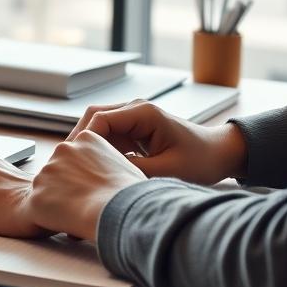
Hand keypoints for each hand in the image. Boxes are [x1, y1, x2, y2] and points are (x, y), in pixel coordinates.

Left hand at [28, 130, 145, 240]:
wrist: (118, 210)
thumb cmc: (130, 193)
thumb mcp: (124, 163)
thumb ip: (106, 163)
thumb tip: (106, 175)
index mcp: (86, 138)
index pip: (76, 156)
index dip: (83, 176)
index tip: (95, 189)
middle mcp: (62, 149)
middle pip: (58, 171)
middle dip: (66, 187)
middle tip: (86, 203)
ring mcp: (46, 172)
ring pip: (45, 190)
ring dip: (56, 203)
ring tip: (79, 215)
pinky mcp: (35, 196)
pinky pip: (36, 212)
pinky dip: (46, 221)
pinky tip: (64, 224)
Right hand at [69, 99, 246, 184]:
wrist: (219, 154)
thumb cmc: (200, 159)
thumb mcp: (167, 171)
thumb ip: (133, 170)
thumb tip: (102, 177)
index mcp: (143, 112)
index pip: (99, 119)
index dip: (83, 140)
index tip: (74, 164)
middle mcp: (134, 110)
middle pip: (93, 118)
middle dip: (79, 141)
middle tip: (66, 167)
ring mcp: (133, 119)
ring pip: (98, 128)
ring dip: (88, 147)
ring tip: (76, 172)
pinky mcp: (133, 131)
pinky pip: (108, 138)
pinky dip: (99, 152)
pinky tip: (93, 172)